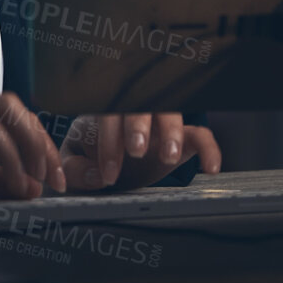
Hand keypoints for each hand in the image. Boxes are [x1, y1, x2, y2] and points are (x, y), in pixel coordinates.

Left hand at [59, 114, 221, 190]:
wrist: (110, 164)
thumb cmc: (89, 156)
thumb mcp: (73, 162)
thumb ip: (75, 169)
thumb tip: (96, 175)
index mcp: (101, 114)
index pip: (106, 119)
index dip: (108, 145)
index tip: (108, 175)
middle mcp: (132, 114)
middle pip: (138, 106)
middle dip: (138, 126)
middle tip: (137, 151)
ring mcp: (159, 125)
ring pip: (170, 113)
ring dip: (171, 132)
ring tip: (168, 158)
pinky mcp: (181, 140)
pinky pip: (200, 135)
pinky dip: (209, 148)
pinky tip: (210, 169)